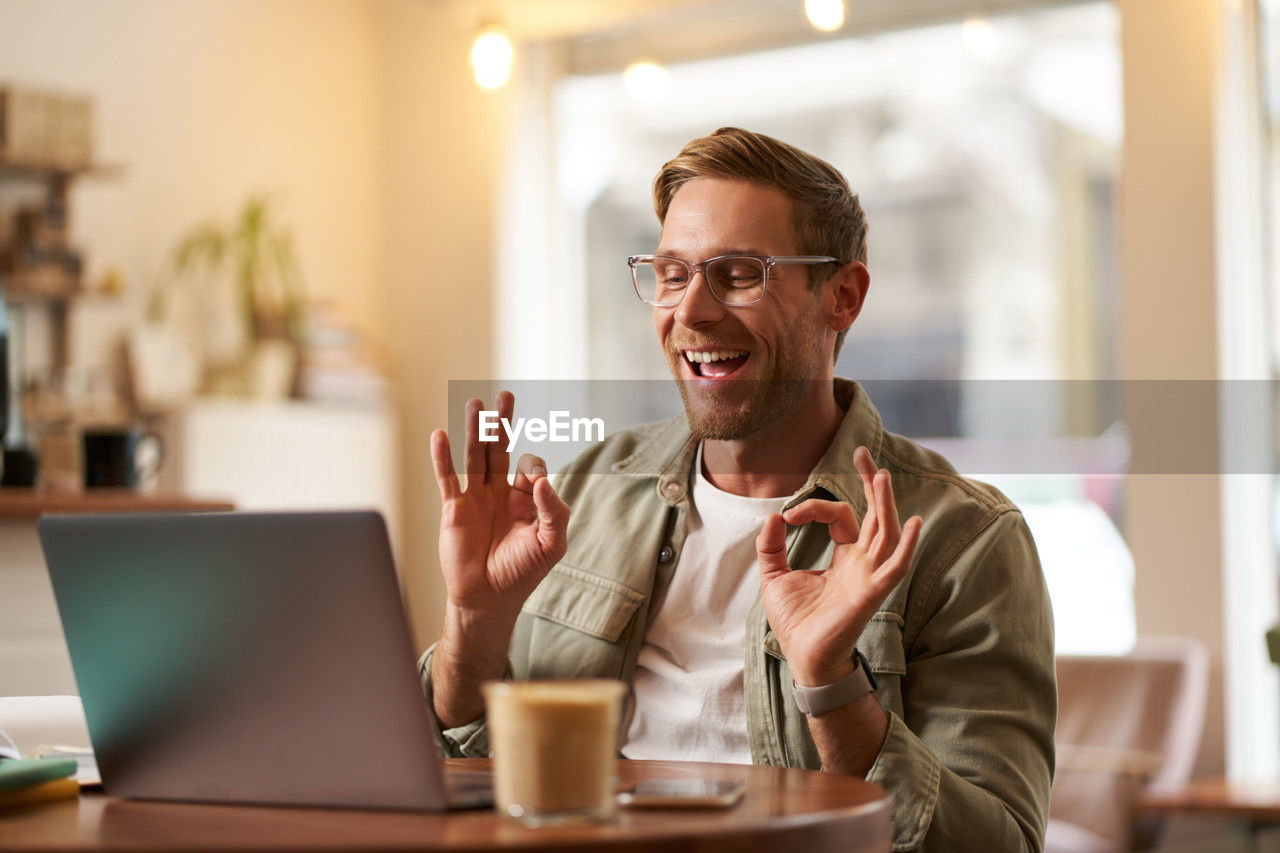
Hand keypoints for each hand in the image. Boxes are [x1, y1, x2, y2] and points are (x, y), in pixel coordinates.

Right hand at [431, 392, 569, 620]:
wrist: (488, 599)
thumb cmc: (523, 573)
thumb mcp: (551, 543)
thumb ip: (554, 510)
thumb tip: (543, 478)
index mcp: (527, 498)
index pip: (532, 468)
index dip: (535, 468)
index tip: (533, 481)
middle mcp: (501, 492)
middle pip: (501, 448)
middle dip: (503, 422)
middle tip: (505, 395)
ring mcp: (476, 497)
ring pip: (475, 455)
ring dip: (475, 430)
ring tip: (475, 403)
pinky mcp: (454, 508)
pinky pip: (448, 477)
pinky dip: (443, 456)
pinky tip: (441, 435)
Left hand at [756, 446, 920, 685]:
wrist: (803, 658)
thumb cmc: (796, 622)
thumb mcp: (774, 576)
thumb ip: (771, 546)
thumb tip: (775, 516)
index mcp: (844, 558)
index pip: (840, 517)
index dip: (815, 507)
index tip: (788, 516)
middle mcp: (862, 563)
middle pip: (875, 516)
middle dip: (871, 484)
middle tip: (864, 453)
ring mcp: (870, 577)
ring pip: (886, 533)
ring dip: (885, 504)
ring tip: (882, 475)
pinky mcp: (871, 593)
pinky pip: (895, 567)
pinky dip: (906, 546)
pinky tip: (913, 523)